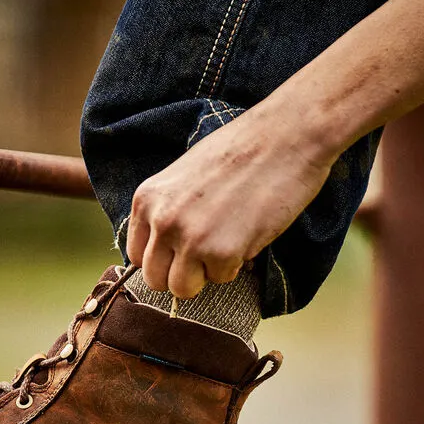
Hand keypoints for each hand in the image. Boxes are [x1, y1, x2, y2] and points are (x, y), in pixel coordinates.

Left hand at [126, 101, 336, 298]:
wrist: (287, 135)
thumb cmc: (241, 151)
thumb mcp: (183, 177)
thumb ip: (168, 210)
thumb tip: (165, 251)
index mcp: (147, 199)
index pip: (136, 256)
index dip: (161, 259)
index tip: (180, 253)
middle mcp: (161, 220)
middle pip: (155, 279)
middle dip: (180, 274)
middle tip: (205, 256)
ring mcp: (190, 238)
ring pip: (182, 289)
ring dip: (205, 275)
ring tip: (225, 245)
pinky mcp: (221, 252)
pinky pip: (220, 279)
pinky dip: (235, 265)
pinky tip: (245, 235)